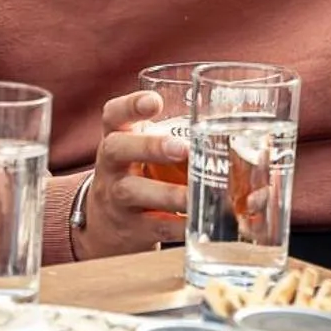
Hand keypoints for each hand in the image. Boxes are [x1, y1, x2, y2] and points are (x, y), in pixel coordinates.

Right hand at [74, 91, 189, 259]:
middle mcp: (111, 165)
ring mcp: (116, 197)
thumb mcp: (141, 149)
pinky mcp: (130, 229)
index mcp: (117, 137)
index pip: (114, 114)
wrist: (105, 224)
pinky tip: (199, 223)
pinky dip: (179, 226)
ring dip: (168, 193)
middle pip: (118, 149)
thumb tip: (225, 121)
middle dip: (150, 147)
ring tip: (195, 194)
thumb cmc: (137, 172)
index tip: (154, 102)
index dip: (131, 106)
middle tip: (181, 148)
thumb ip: (169, 133)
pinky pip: (154, 227)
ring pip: (133, 192)